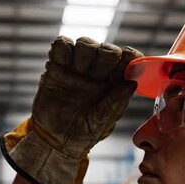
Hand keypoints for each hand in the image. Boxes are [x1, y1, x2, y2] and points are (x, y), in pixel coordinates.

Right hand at [1, 36, 142, 183]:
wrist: (53, 140)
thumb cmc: (82, 135)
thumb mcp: (100, 124)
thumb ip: (114, 104)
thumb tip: (132, 83)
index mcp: (115, 84)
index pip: (128, 61)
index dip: (130, 56)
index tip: (127, 58)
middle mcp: (98, 73)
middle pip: (107, 49)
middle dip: (104, 53)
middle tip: (95, 71)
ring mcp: (78, 68)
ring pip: (85, 43)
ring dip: (84, 51)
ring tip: (76, 71)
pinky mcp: (57, 66)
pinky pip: (62, 45)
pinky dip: (62, 46)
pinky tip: (61, 62)